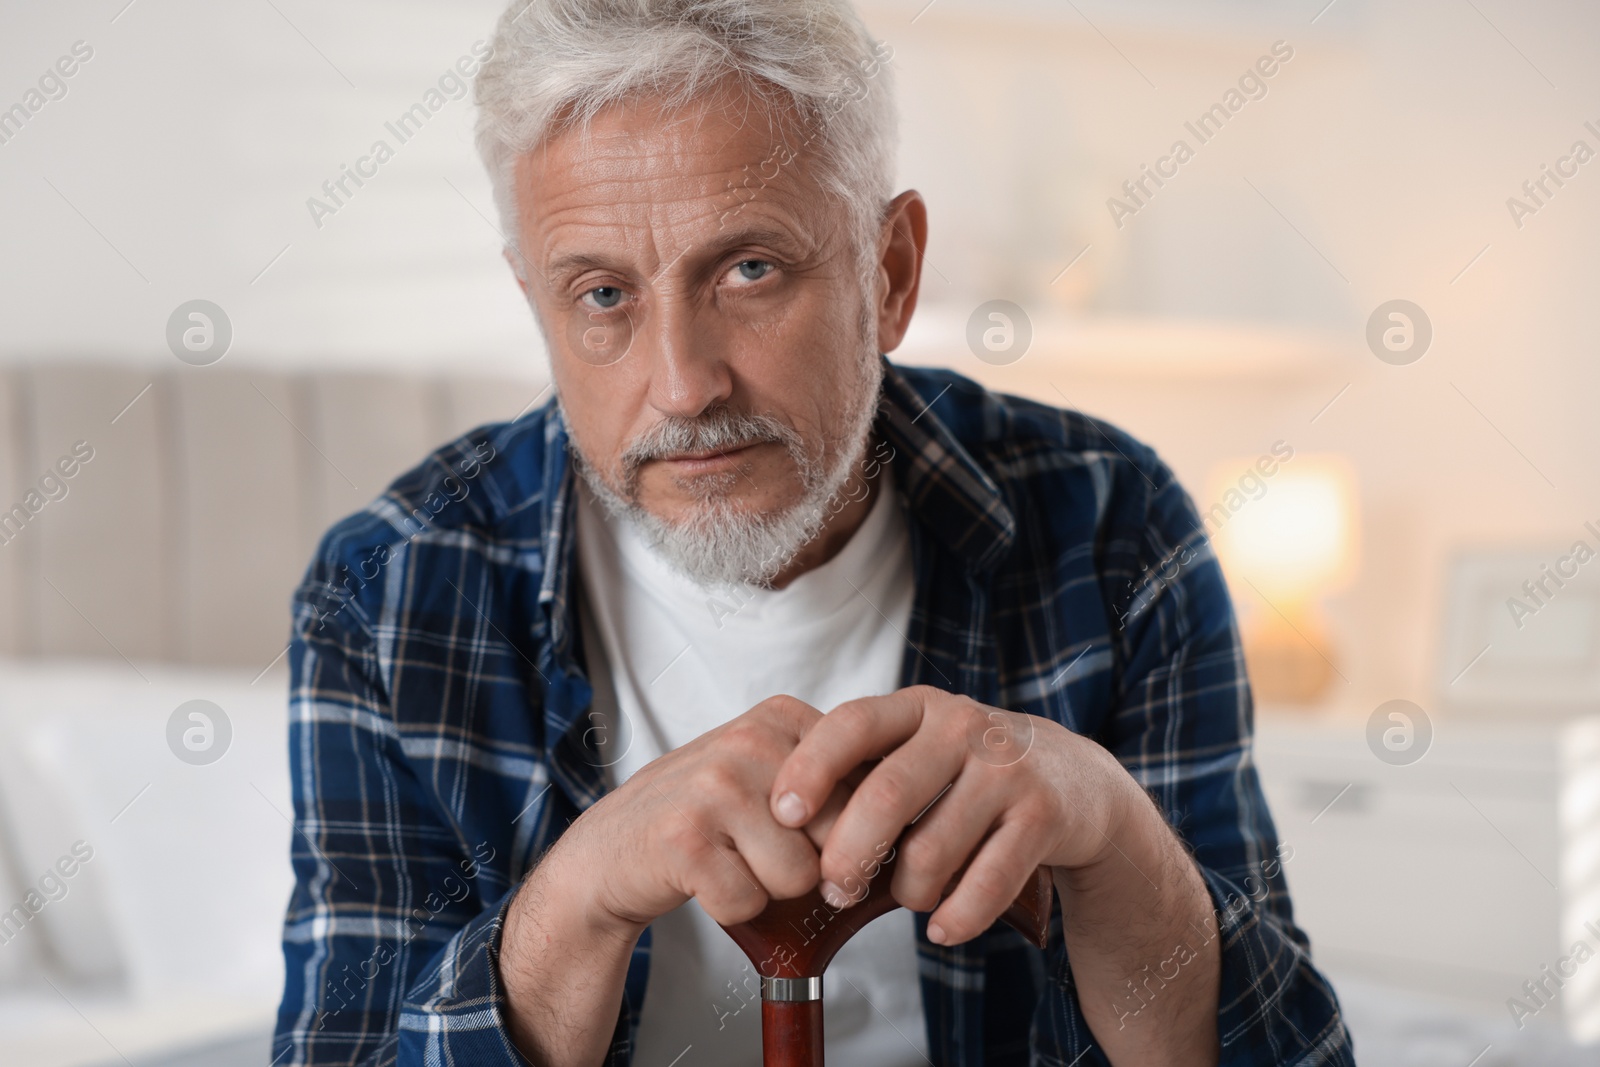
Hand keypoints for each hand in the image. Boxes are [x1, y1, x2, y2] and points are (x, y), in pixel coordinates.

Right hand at [548, 694, 856, 935]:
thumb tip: (905, 824)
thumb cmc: (704, 818)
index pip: (867, 788)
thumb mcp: (769, 774)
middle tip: (763, 853)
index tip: (818, 840)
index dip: (851, 834)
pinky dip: (731, 908)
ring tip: (729, 860)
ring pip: (797, 876)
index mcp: (781, 719)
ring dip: (768, 889)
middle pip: (837, 836)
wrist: (611, 851)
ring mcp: (714, 787)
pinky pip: (749, 903)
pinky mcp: (684, 840)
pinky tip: (703, 879)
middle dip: (811, 865)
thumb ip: (832, 783)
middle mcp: (749, 742)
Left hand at [768, 685, 1135, 944]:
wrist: (1076, 780)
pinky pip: (985, 884)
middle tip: (833, 889)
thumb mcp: (921, 747)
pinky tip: (943, 929)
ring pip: (931, 851)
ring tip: (908, 897)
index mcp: (918, 709)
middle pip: (886, 796)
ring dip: (907, 893)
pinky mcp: (1043, 817)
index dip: (811, 768)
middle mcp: (963, 729)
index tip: (783, 814)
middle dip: (848, 854)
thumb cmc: (969, 771)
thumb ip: (864, 771)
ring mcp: (1007, 771)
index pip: (851, 724)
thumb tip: (782, 827)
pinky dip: (956, 919)